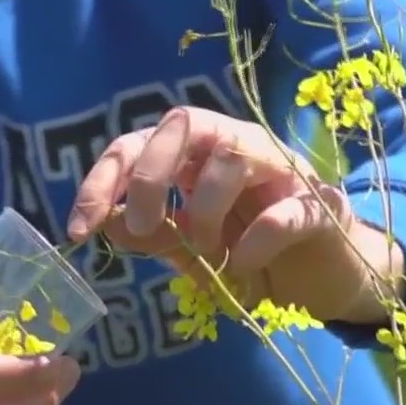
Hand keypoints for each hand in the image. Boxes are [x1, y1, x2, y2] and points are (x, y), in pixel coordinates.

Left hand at [67, 107, 404, 324]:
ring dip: (205, 213)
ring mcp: (280, 170)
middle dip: (152, 177)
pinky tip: (242, 265)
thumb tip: (106, 223)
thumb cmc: (252, 256)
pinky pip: (284, 210)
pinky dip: (254, 241)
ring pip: (231, 158)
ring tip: (206, 255)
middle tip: (148, 229)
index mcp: (195, 155)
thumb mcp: (189, 251)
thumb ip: (152, 235)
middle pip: (183, 122)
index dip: (103, 180)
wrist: (325, 282)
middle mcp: (235, 146)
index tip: (80, 228)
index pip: (138, 143)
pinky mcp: (320, 205)